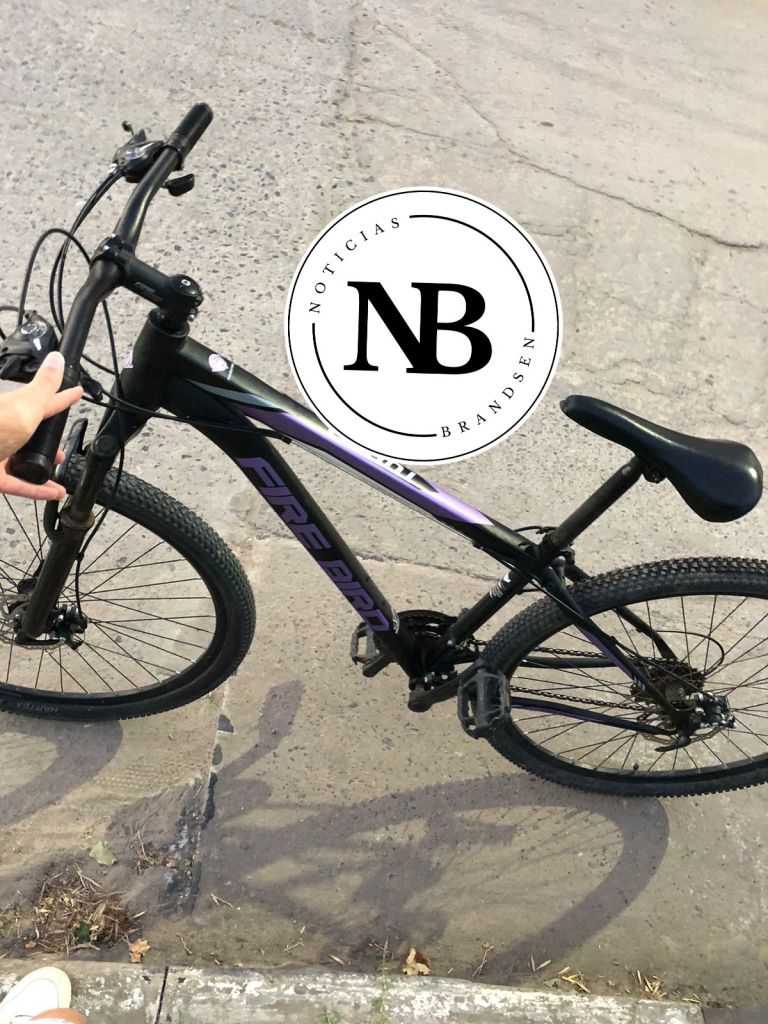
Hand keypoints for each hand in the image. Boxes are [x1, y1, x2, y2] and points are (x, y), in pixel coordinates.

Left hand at [0, 351, 82, 500]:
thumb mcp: (25, 406)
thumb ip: (43, 387)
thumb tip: (56, 359)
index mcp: (13, 409)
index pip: (42, 400)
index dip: (61, 396)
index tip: (76, 391)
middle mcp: (5, 430)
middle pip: (30, 432)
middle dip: (49, 436)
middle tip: (61, 442)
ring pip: (24, 459)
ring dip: (44, 464)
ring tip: (58, 465)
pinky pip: (22, 484)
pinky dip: (40, 488)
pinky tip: (56, 492)